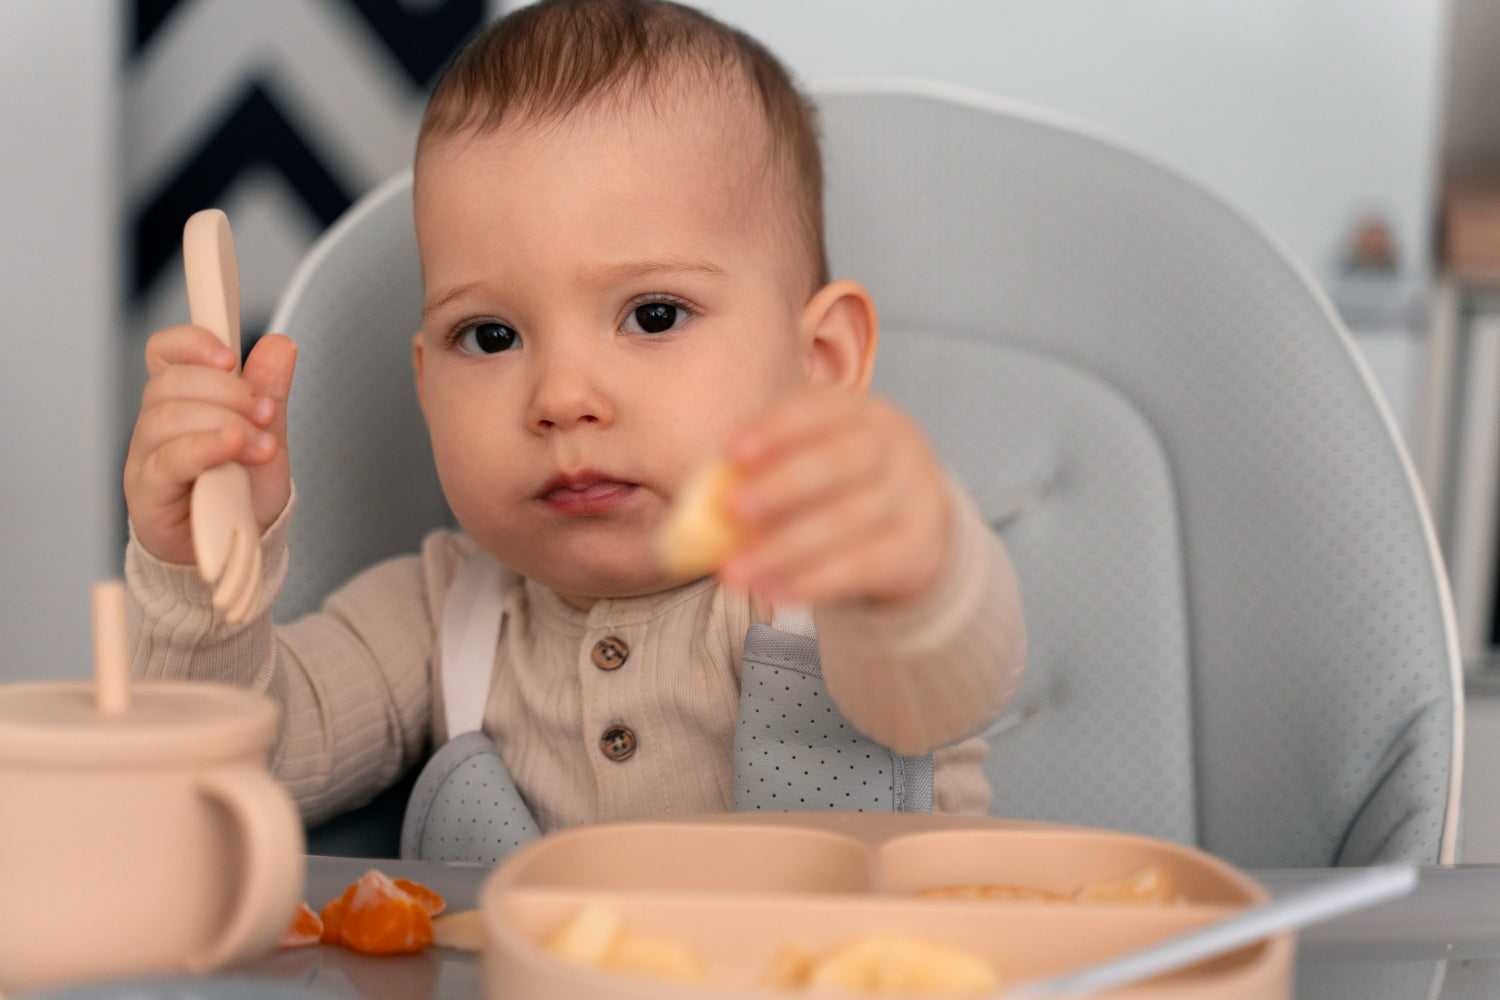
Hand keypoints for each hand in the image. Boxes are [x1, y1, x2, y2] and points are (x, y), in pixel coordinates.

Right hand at [124, 327, 296, 564]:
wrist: (240, 549)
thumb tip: (279, 344)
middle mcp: (157, 425)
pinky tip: (233, 448)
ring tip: (262, 445)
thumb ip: (269, 391)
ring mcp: (147, 457)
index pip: (165, 353)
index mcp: (182, 401)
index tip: (229, 355)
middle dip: (227, 391)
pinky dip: (204, 448)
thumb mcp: (268, 434)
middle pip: (171, 383)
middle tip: (266, 413)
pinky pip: (168, 460)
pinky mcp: (147, 492)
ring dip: (225, 423)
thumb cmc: (243, 492)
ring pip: (167, 417)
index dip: (190, 343)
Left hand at [719, 387, 951, 607]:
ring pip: (849, 521)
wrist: (918, 526)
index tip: (733, 451)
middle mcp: (895, 448)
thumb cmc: (840, 487)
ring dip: (785, 549)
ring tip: (734, 572)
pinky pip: (864, 567)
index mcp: (862, 413)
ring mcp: (913, 499)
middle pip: (844, 460)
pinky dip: (815, 583)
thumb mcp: (814, 461)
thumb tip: (699, 498)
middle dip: (783, 485)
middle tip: (731, 510)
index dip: (778, 428)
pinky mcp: (918, 549)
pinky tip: (774, 594)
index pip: (823, 409)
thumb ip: (764, 471)